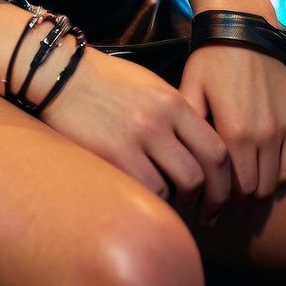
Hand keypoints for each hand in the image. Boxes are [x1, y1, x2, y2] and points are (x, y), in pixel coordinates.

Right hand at [41, 44, 232, 222]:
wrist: (61, 74)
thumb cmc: (106, 83)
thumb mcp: (150, 88)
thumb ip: (177, 116)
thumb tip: (199, 151)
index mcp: (173, 102)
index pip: (217, 149)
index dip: (224, 180)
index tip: (220, 193)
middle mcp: (159, 121)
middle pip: (201, 174)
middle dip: (207, 199)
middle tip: (203, 211)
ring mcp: (136, 139)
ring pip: (175, 187)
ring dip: (176, 200)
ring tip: (171, 201)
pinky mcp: (112, 156)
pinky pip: (146, 191)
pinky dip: (151, 198)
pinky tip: (145, 195)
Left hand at [179, 43, 285, 202]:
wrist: (245, 27)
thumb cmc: (210, 58)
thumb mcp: (189, 90)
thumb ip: (188, 129)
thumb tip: (177, 165)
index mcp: (233, 131)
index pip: (231, 189)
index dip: (218, 207)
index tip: (205, 213)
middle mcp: (262, 135)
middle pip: (253, 192)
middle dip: (235, 207)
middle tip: (219, 211)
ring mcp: (282, 128)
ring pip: (273, 182)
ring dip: (256, 196)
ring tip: (238, 200)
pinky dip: (278, 179)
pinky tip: (262, 182)